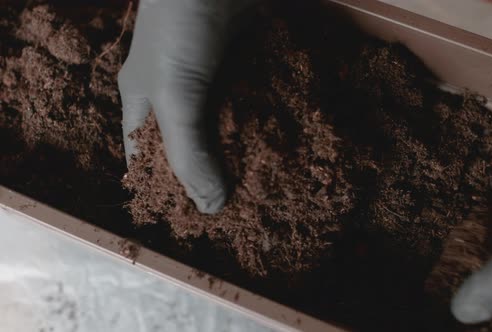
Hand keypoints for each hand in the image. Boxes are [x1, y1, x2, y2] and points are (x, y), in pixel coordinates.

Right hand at [118, 0, 253, 213]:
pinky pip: (256, 105)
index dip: (165, 190)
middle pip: (194, 149)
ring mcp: (215, 82)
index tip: (193, 219)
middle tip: (243, 210)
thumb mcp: (175, 97)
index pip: (149, 160)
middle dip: (214, 175)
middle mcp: (179, 97)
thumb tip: (213, 208)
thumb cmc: (180, 28)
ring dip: (247, 153)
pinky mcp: (246, 66)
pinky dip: (269, 125)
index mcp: (146, 105)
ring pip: (229, 130)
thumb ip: (190, 152)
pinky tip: (288, 150)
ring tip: (271, 189)